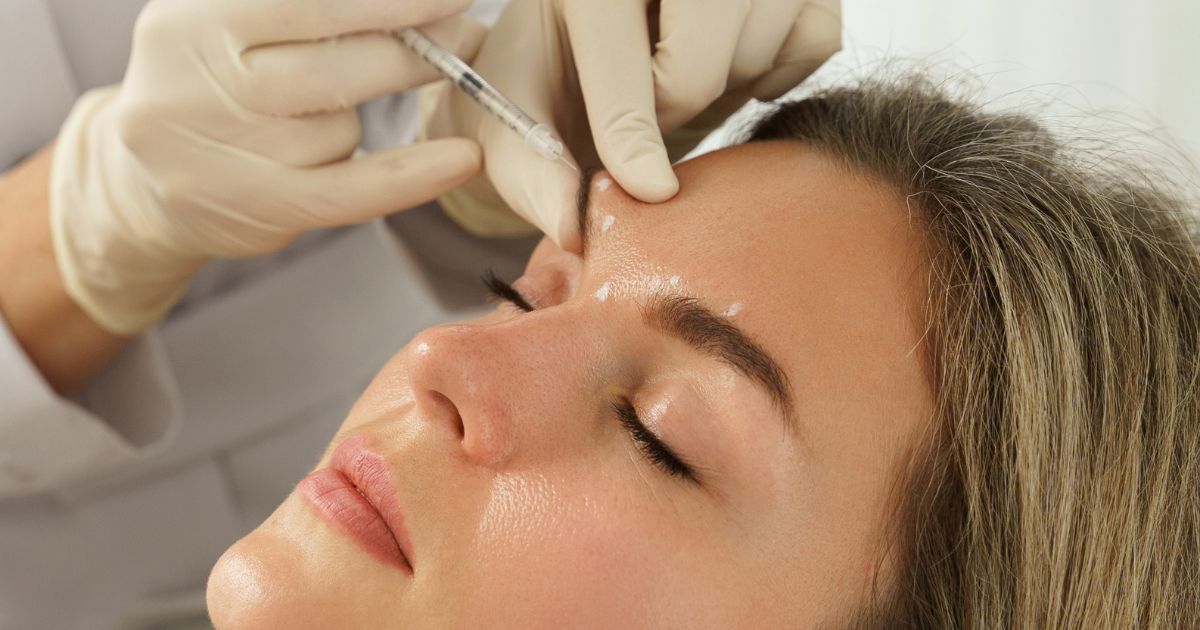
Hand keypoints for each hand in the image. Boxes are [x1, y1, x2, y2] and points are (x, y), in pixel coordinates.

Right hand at [52, 0, 487, 334]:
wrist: (141, 179)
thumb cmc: (208, 84)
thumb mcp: (230, 23)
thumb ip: (307, 11)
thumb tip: (414, 8)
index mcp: (191, 20)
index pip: (312, 5)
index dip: (392, 3)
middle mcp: (195, 82)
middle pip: (338, 64)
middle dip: (416, 49)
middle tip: (463, 37)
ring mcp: (222, 152)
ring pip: (340, 127)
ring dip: (353, 120)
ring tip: (319, 116)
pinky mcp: (255, 206)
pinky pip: (354, 191)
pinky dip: (412, 174)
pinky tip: (461, 158)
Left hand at [423, 0, 841, 250]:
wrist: (608, 35)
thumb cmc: (558, 74)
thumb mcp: (521, 113)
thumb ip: (534, 172)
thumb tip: (572, 228)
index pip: (618, 64)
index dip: (631, 139)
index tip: (651, 192)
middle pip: (696, 67)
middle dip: (674, 111)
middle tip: (653, 107)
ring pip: (757, 53)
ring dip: (726, 89)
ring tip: (688, 73)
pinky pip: (815, 44)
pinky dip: (778, 71)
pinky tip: (733, 62)